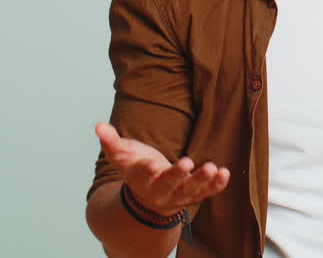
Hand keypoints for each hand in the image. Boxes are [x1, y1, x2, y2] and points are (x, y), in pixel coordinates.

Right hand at [95, 122, 230, 215]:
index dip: (148, 170)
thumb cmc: (136, 168)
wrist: (148, 196)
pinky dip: (216, 185)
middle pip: (170, 185)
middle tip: (188, 163)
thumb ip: (111, 141)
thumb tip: (98, 126)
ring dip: (203, 181)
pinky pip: (207, 192)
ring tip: (213, 167)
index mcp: (142, 179)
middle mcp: (161, 190)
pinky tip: (224, 172)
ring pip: (191, 191)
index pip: (144, 175)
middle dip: (178, 176)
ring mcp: (179, 194)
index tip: (152, 164)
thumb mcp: (121, 155)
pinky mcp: (194, 194)